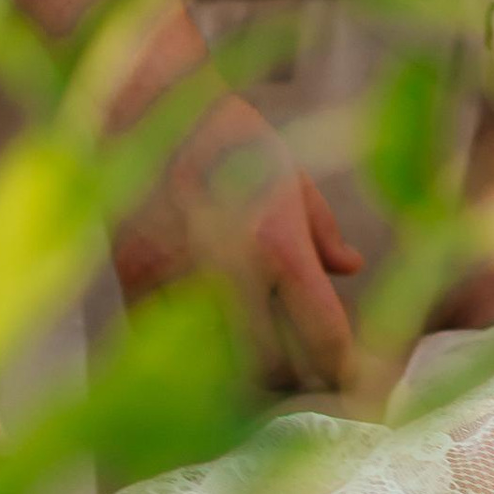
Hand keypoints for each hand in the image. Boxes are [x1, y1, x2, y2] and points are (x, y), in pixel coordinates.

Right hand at [114, 117, 362, 389]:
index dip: (348, 370)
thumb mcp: (292, 174)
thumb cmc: (228, 137)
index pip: (326, 338)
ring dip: (250, 384)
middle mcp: (232, 275)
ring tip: (266, 374)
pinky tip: (211, 360)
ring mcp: (179, 287)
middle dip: (300, 383)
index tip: (356, 379)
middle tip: (310, 376)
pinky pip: (172, 356)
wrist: (146, 108)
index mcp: (278, 245)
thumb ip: (323, 231)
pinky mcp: (136, 288)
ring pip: (221, 376)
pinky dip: (194, 369)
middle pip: (277, 372)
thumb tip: (353, 268)